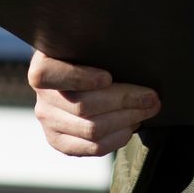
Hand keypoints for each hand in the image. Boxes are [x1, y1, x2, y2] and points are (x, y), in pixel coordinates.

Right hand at [27, 50, 159, 156]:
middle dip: (124, 101)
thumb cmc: (90, 56)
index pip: (47, 75)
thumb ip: (100, 46)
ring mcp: (49, 122)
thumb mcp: (89, 44)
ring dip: (127, 119)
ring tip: (147, 110)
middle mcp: (42, 97)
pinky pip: (93, 148)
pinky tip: (132, 126)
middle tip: (151, 97)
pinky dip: (118, 138)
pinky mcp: (61, 142)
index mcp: (42, 66)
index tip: (108, 77)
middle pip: (82, 106)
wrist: (80, 77)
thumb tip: (133, 56)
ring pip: (92, 129)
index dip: (79, 78)